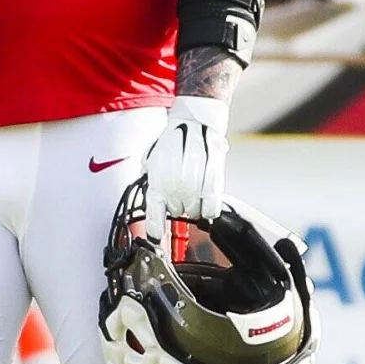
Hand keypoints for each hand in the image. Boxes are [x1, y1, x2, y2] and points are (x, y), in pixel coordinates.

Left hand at [144, 95, 229, 239]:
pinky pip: (212, 207)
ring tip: (193, 191)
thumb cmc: (172, 141)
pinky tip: (206, 201)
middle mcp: (173, 185)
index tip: (155, 240)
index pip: (154, 213)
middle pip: (177, 213)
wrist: (194, 123)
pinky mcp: (213, 182)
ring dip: (194, 207)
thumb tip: (152, 196)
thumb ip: (151, 179)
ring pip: (195, 211)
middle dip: (177, 207)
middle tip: (180, 194)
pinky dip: (209, 208)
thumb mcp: (152, 159)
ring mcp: (194, 185)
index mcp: (156, 181)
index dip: (155, 230)